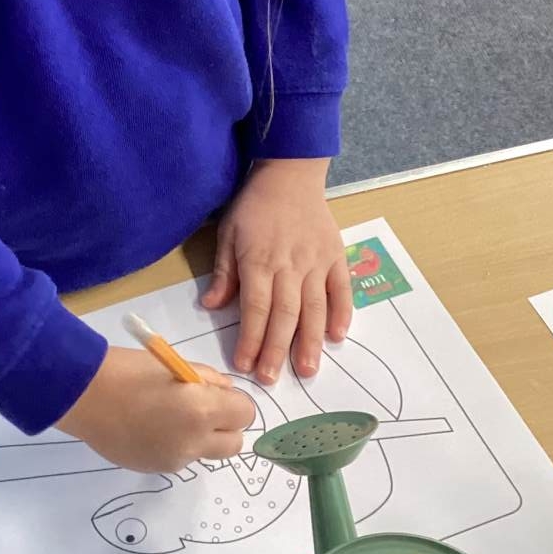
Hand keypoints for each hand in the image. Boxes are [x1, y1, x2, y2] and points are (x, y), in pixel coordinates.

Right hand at [59, 346, 255, 474]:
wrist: (83, 395)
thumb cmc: (128, 370)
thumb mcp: (176, 365)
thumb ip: (208, 380)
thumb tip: (225, 391)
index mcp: (202, 410)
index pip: (245, 414)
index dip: (233, 402)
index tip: (214, 393)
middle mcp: (193, 442)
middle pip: (233, 444)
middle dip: (225, 426)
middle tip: (201, 408)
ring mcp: (174, 460)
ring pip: (205, 452)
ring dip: (198, 437)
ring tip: (167, 416)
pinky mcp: (154, 469)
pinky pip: (179, 458)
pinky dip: (174, 444)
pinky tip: (148, 427)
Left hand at [201, 158, 350, 384]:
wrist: (291, 174)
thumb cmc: (254, 205)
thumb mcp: (228, 232)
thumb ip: (223, 272)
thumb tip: (211, 306)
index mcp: (259, 259)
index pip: (254, 307)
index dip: (249, 337)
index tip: (244, 365)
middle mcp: (289, 264)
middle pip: (284, 313)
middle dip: (276, 349)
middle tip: (272, 379)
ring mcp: (316, 261)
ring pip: (314, 307)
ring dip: (310, 340)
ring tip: (307, 370)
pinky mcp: (336, 257)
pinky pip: (341, 289)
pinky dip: (341, 313)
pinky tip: (337, 336)